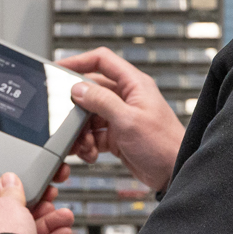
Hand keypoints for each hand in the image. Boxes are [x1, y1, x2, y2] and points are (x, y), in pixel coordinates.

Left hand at [0, 173, 72, 233]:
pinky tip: (64, 232)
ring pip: (27, 233)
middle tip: (51, 200)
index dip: (11, 194)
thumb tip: (9, 180)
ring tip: (65, 216)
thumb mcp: (8, 203)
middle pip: (13, 217)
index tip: (26, 188)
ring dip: (49, 223)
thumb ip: (11, 191)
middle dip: (38, 208)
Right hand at [60, 47, 186, 192]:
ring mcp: (121, 117)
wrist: (174, 173)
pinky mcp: (117, 135)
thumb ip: (101, 101)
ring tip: (85, 144)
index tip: (58, 68)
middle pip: (91, 91)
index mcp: (134, 84)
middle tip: (66, 121)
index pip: (102, 61)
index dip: (79, 61)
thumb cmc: (163, 145)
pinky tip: (90, 153)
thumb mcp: (128, 120)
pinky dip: (88, 144)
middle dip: (77, 108)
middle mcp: (127, 97)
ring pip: (89, 115)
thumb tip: (78, 89)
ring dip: (82, 131)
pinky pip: (94, 134)